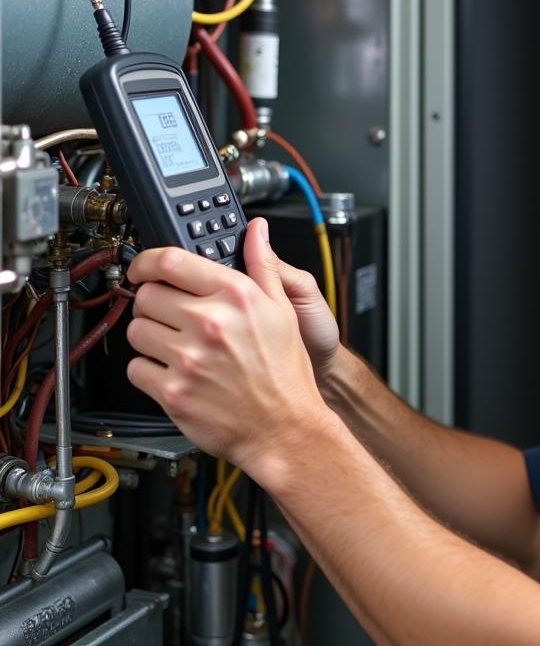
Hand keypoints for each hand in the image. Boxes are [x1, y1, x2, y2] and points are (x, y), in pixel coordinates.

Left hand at [124, 217, 336, 474]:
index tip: (142, 268)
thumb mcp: (283, 308)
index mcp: (235, 295)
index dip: (146, 262)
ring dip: (149, 336)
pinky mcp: (173, 392)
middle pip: (146, 295)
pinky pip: (136, 369)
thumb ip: (263, 264)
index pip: (169, 261)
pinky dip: (148, 371)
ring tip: (175, 345)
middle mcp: (210, 322)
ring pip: (136, 331)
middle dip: (153, 302)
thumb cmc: (284, 372)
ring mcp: (189, 358)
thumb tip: (257, 231)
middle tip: (170, 315)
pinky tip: (174, 372)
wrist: (285, 427)